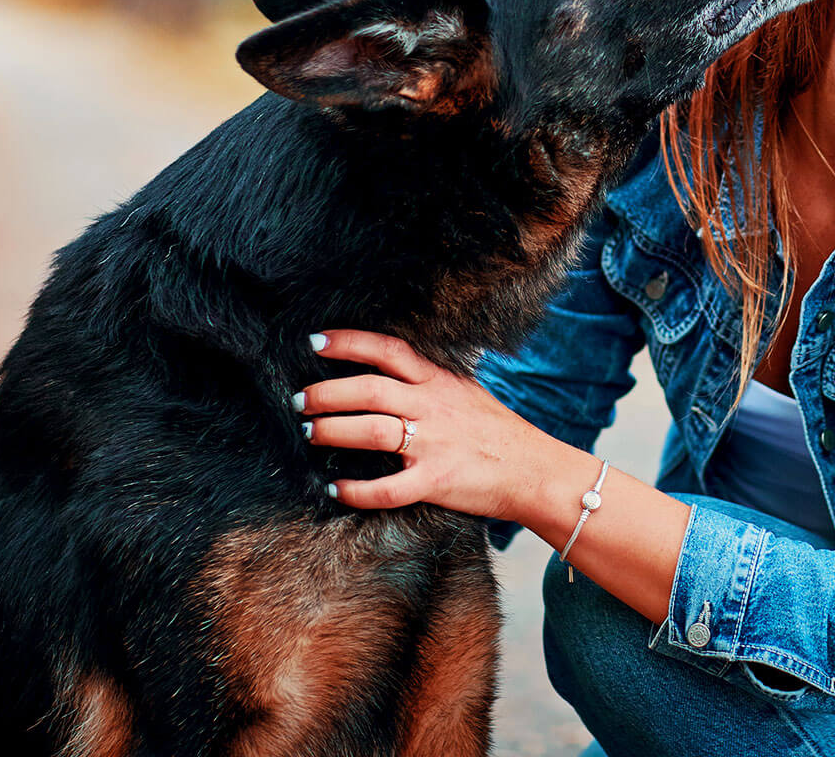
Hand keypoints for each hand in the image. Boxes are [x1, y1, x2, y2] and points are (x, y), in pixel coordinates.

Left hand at [298, 329, 549, 516]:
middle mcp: (433, 407)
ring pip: (372, 431)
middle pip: (370, 390)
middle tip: (299, 401)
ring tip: (309, 432)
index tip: (315, 343)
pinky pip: (387, 488)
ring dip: (333, 430)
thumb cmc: (498, 433)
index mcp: (439, 381)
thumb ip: (430, 382)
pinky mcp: (436, 480)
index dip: (349, 343)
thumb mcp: (466, 392)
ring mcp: (435, 444)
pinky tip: (335, 489)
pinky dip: (356, 490)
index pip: (388, 351)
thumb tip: (391, 371)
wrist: (535, 470)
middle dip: (327, 393)